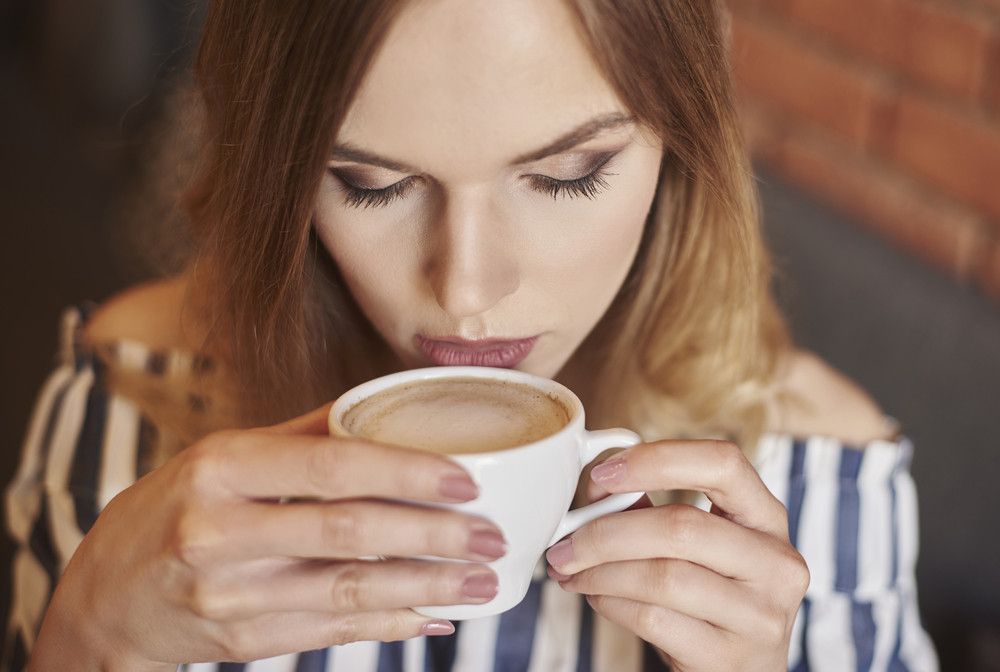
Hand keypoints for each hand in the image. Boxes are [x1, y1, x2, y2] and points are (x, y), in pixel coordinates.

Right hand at [33, 404, 505, 668]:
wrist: (104, 597)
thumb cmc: (174, 507)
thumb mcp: (223, 455)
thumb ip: (303, 435)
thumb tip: (386, 407)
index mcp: (222, 469)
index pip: (330, 468)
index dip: (406, 474)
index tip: (466, 480)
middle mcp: (222, 533)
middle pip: (348, 535)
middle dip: (432, 538)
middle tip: (492, 538)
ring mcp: (231, 596)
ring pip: (348, 592)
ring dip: (426, 589)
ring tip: (482, 583)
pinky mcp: (243, 641)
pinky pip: (332, 632)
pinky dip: (389, 624)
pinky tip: (432, 616)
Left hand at [545, 440, 808, 671]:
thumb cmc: (711, 596)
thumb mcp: (700, 546)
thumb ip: (652, 509)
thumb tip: (595, 490)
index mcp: (767, 517)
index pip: (723, 463)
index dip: (657, 460)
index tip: (602, 475)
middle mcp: (776, 563)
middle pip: (681, 527)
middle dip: (606, 532)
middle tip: (564, 541)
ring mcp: (760, 615)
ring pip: (663, 577)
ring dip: (600, 571)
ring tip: (571, 570)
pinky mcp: (730, 658)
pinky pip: (654, 619)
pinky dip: (610, 603)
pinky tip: (596, 596)